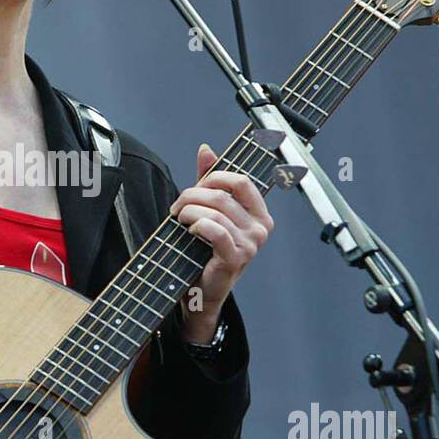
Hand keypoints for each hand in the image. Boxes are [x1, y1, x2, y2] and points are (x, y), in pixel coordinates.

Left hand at [168, 142, 274, 341]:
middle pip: (222, 195)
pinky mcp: (237, 258)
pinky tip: (189, 231)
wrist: (201, 290)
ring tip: (179, 219)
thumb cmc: (206, 251)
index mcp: (259, 213)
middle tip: (178, 206)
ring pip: (215, 212)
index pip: (241, 181)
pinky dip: (197, 226)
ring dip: (189, 211)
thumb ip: (209, 180)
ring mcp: (251, 244)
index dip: (215, 177)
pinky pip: (215, 231)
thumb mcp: (209, 210)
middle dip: (193, 195)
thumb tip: (206, 149)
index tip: (196, 185)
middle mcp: (261, 228)